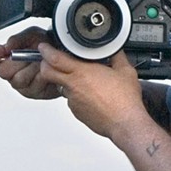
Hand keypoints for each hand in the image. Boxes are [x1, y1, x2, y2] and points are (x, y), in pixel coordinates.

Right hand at [0, 27, 61, 100]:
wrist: (67, 56)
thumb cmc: (48, 44)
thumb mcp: (33, 34)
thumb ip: (18, 38)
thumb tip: (7, 46)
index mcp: (6, 57)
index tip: (1, 50)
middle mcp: (11, 71)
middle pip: (3, 71)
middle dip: (18, 62)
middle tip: (30, 54)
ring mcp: (22, 84)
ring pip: (18, 79)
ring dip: (32, 69)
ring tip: (42, 61)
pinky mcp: (33, 92)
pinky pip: (33, 86)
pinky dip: (42, 76)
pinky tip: (47, 70)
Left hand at [31, 43, 147, 140]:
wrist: (125, 123)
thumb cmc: (125, 101)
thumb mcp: (126, 71)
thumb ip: (117, 56)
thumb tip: (115, 50)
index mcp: (82, 72)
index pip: (55, 59)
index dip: (46, 51)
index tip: (44, 47)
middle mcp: (73, 86)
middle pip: (48, 72)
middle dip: (45, 64)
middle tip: (49, 60)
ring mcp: (73, 100)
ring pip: (61, 86)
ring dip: (64, 80)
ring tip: (80, 79)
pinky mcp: (76, 111)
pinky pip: (70, 99)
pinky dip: (75, 94)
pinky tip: (89, 95)